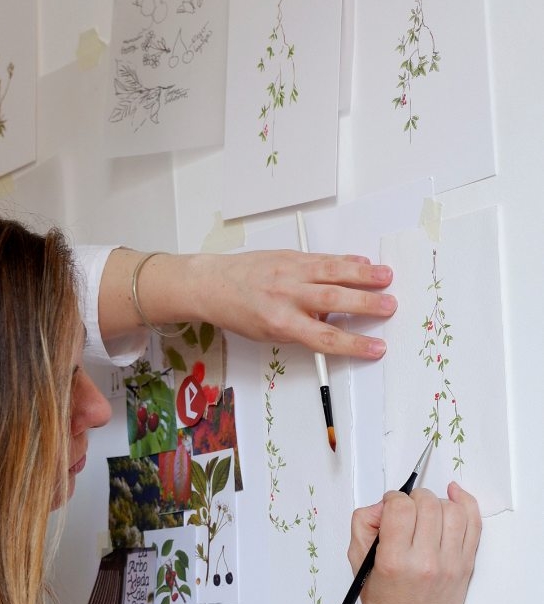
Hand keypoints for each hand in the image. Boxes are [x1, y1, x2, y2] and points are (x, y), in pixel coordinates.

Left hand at [189, 249, 395, 358]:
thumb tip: (334, 325)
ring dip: (362, 275)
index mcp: (281, 323)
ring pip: (332, 273)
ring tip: (387, 277)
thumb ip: (302, 329)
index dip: (354, 345)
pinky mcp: (289, 256)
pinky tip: (362, 263)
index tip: (377, 348)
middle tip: (391, 307)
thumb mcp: (268, 333)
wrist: (212, 284)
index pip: (325, 337)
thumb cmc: (238, 313)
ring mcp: (289, 272)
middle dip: (365, 304)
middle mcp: (287, 296)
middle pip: (334, 301)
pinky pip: (322, 258)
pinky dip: (344, 261)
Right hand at [348, 483, 481, 603]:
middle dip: (413, 499)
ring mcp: (451, 564)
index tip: (390, 506)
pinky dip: (466, 503)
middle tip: (406, 509)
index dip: (392, 499)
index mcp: (394, 561)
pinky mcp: (466, 566)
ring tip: (426, 511)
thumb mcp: (358, 562)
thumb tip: (383, 505)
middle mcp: (425, 562)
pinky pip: (474, 524)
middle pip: (427, 504)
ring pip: (452, 510)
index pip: (400, 508)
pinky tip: (455, 495)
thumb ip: (364, 524)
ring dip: (437, 502)